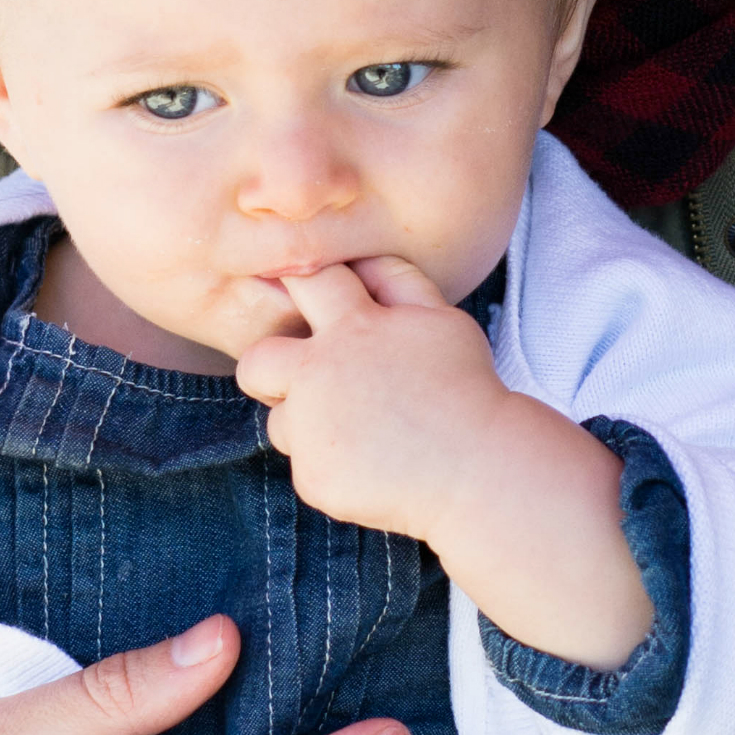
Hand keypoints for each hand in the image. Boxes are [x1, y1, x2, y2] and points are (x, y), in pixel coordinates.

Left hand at [235, 257, 506, 541]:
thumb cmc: (464, 387)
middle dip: (268, 367)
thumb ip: (396, 280)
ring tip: (365, 433)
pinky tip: (375, 466)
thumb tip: (359, 257)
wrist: (479, 468)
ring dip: (310, 424)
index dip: (300, 287)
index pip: (305, 282)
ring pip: (281, 421)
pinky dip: (334, 466)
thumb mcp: (442, 318)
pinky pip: (307, 465)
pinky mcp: (313, 476)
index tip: (309, 305)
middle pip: (255, 361)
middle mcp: (319, 374)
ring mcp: (312, 429)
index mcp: (351, 327)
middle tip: (308, 382)